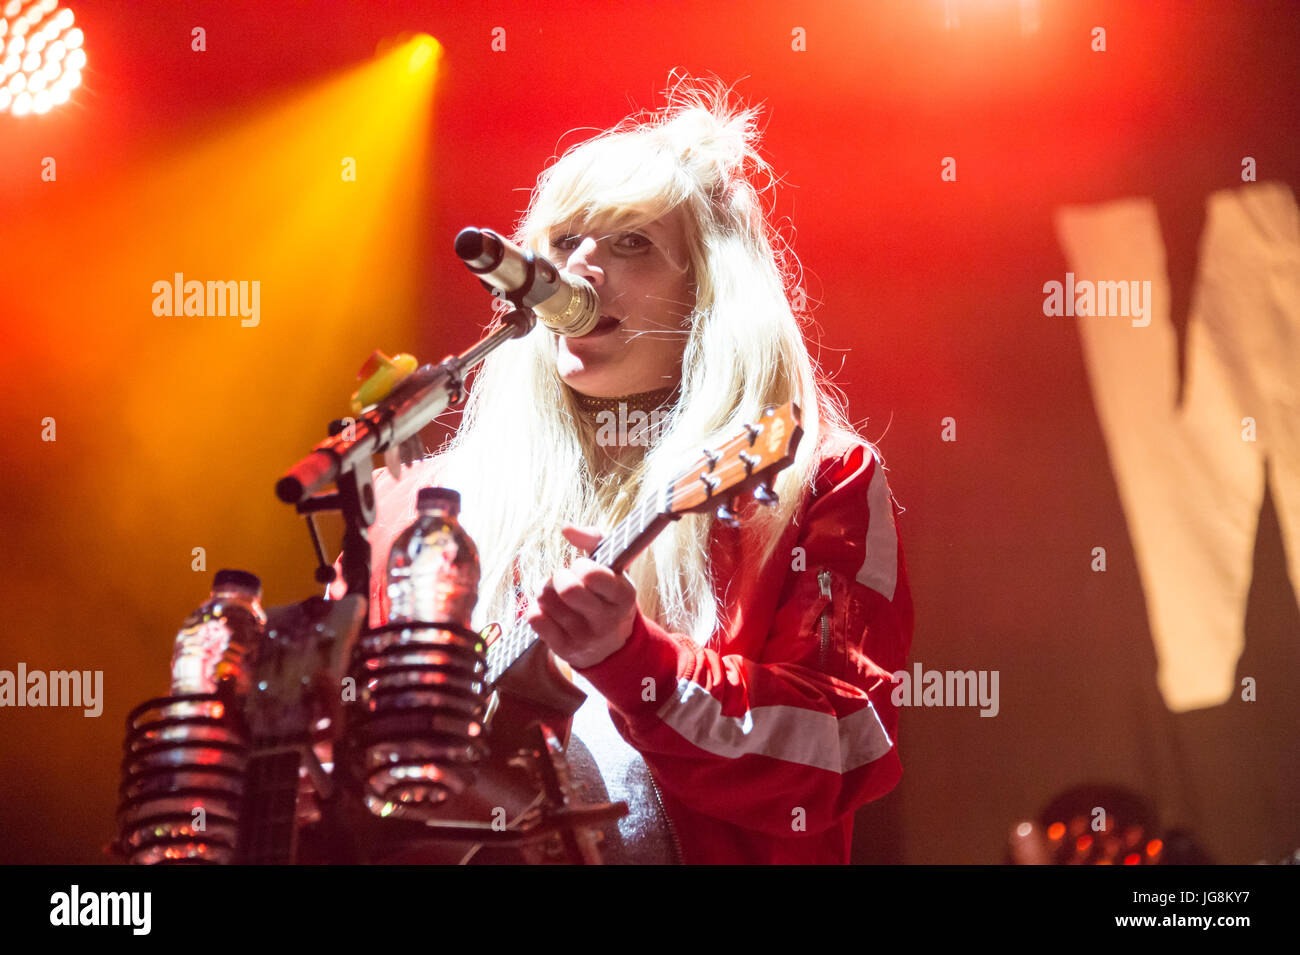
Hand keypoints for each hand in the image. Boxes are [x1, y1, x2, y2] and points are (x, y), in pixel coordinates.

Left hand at [524, 525, 638, 668]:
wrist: (610, 644)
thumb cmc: (607, 593)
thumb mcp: (613, 567)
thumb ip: (594, 538)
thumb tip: (566, 528)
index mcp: (623, 596)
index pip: (593, 575)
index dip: (581, 566)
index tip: (582, 568)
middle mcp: (606, 620)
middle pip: (567, 589)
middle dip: (559, 576)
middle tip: (564, 578)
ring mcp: (585, 638)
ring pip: (546, 600)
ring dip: (545, 589)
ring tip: (555, 592)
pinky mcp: (564, 649)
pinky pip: (534, 618)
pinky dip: (536, 607)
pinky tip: (548, 608)